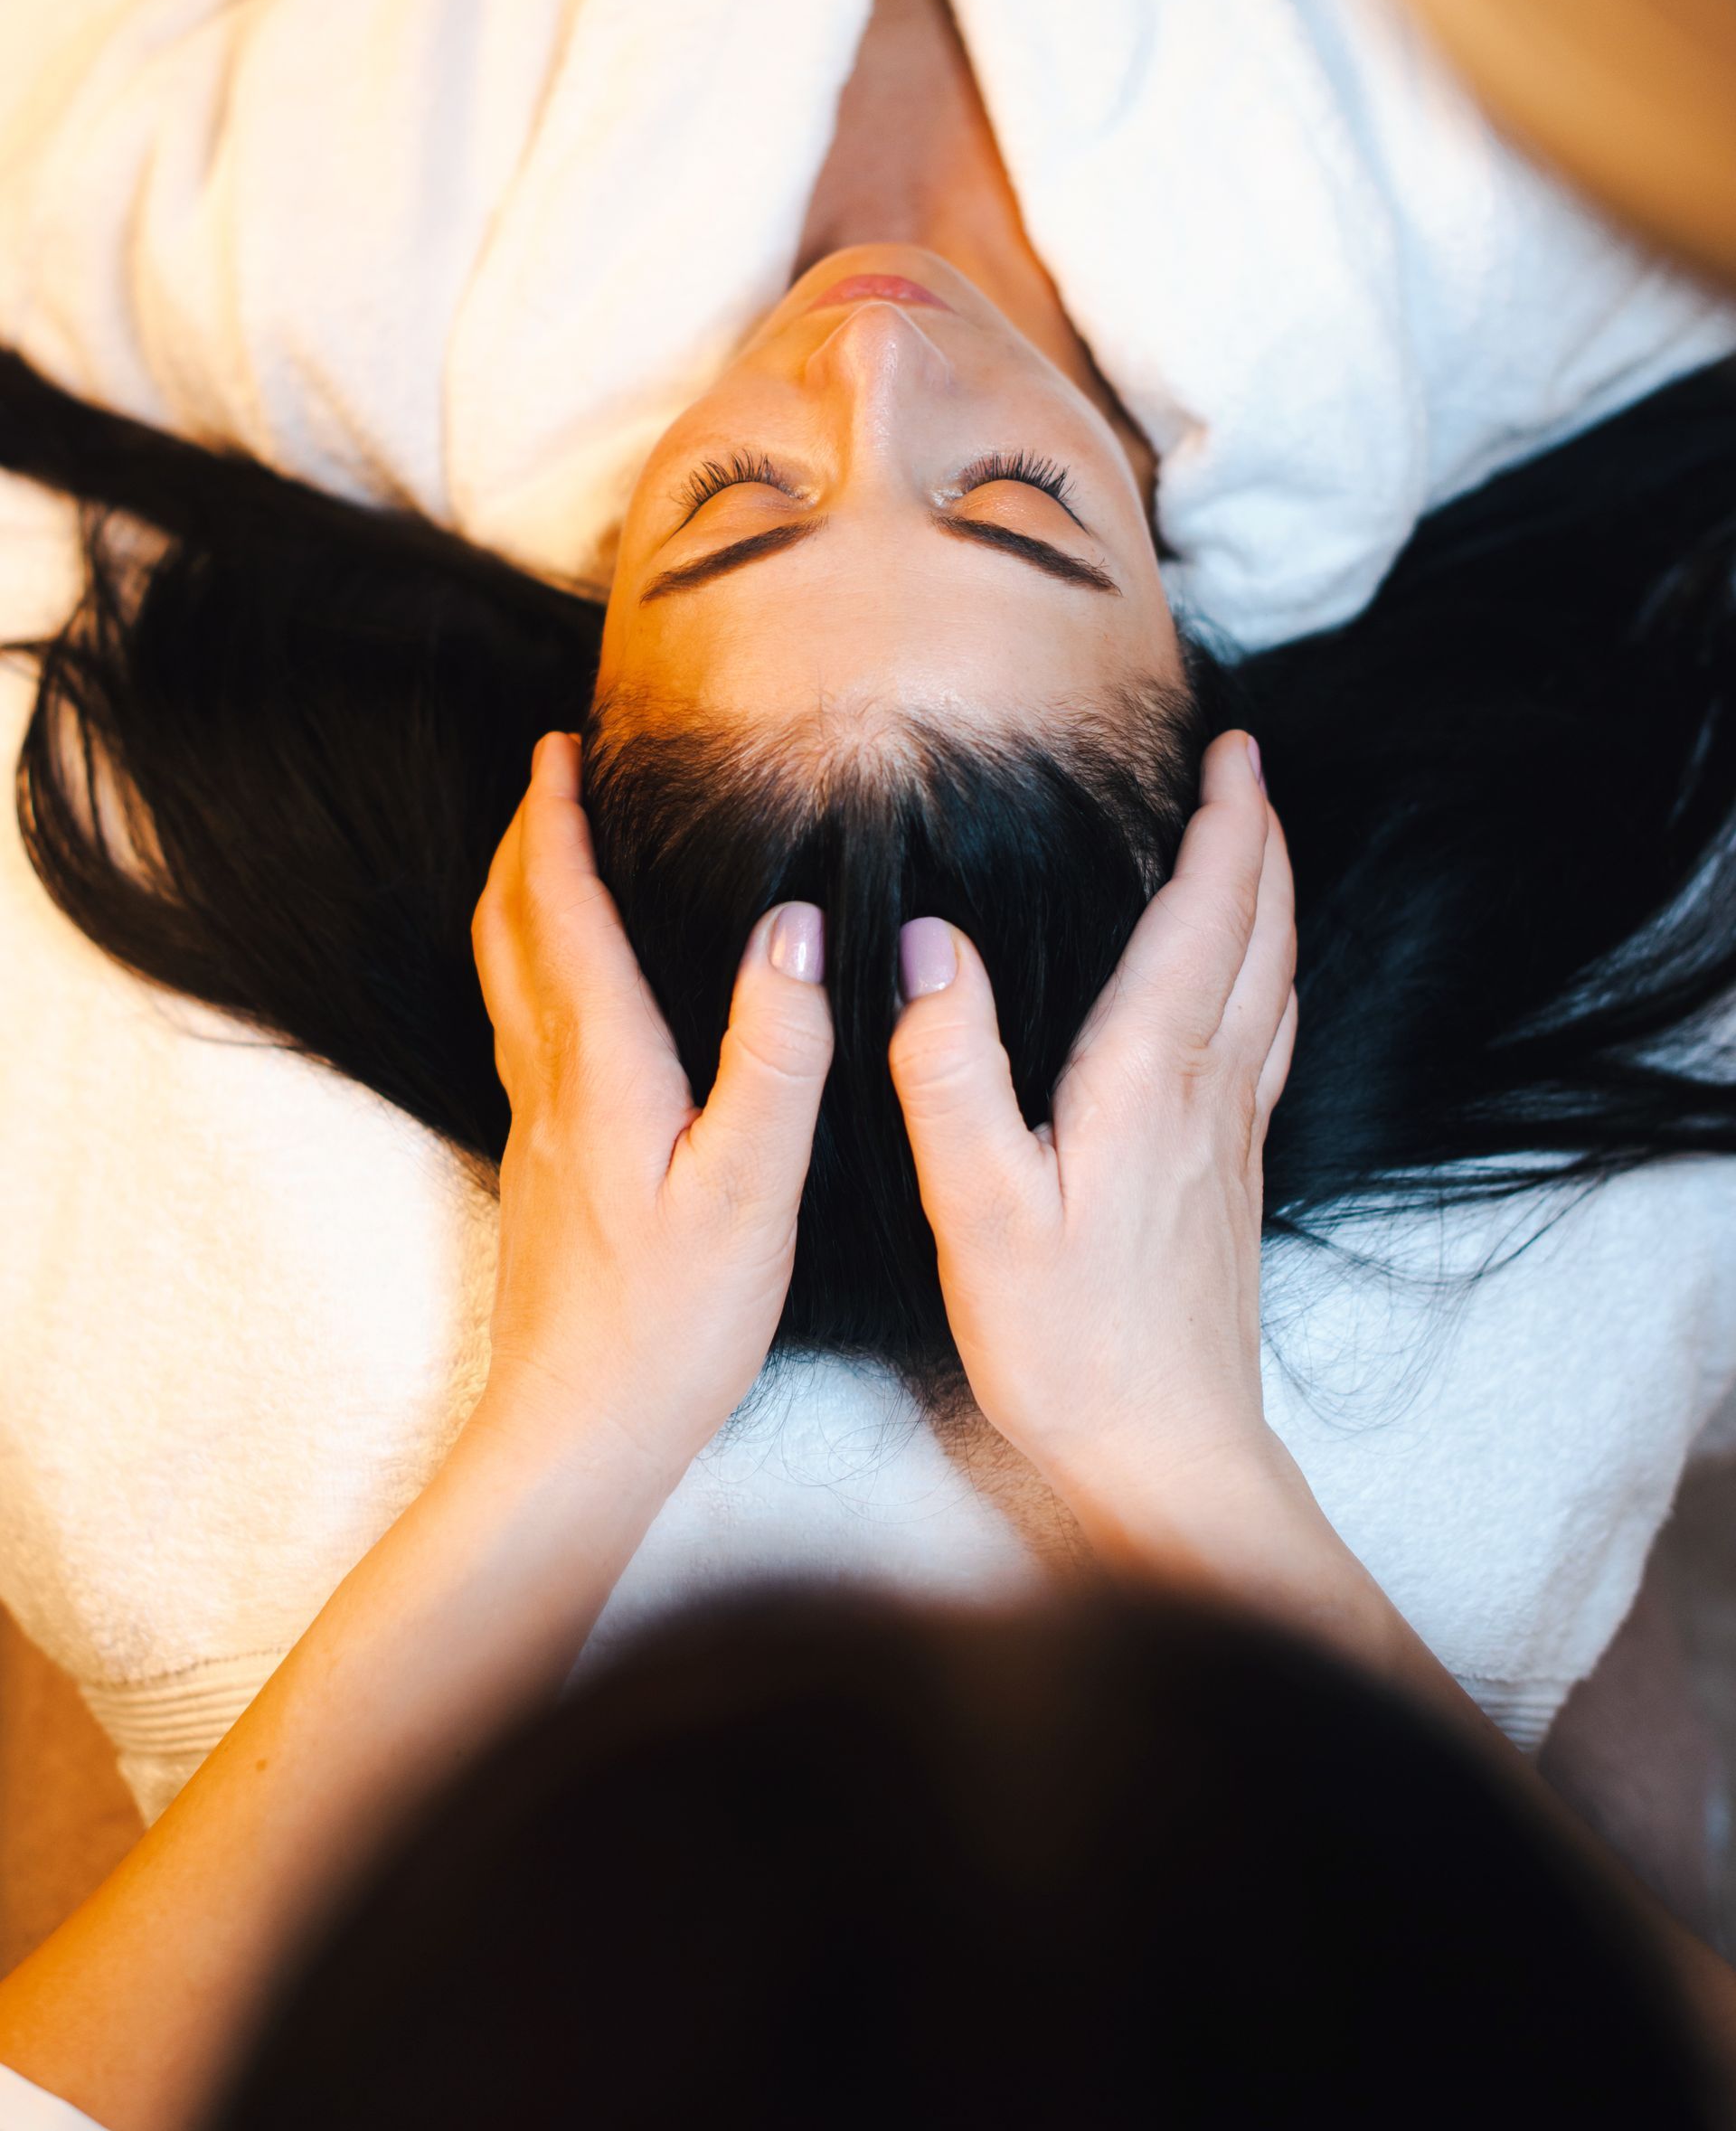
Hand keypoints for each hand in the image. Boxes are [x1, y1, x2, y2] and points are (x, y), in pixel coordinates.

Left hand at [470, 733, 832, 1482]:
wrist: (576, 1435)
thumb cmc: (672, 1325)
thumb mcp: (754, 1187)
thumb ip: (777, 1053)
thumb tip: (790, 928)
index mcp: (601, 1068)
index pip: (561, 910)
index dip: (554, 821)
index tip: (559, 747)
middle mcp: (550, 1083)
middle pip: (507, 929)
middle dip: (523, 839)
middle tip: (551, 775)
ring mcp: (535, 1127)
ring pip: (504, 978)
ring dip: (518, 897)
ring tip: (553, 852)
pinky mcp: (541, 1168)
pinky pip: (522, 1028)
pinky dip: (534, 964)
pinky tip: (575, 988)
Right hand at [887, 730, 1296, 1527]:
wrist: (1168, 1455)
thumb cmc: (1066, 1344)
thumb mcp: (980, 1208)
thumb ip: (952, 1069)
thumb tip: (930, 941)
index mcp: (1151, 1075)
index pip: (1206, 916)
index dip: (1227, 825)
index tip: (1235, 749)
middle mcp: (1209, 1091)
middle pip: (1260, 935)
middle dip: (1259, 841)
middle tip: (1246, 769)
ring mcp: (1233, 1137)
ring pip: (1275, 985)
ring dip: (1271, 902)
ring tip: (1252, 850)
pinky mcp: (1233, 1180)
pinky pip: (1267, 1041)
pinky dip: (1268, 977)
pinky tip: (1249, 992)